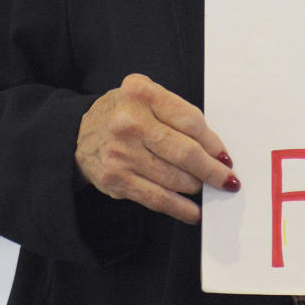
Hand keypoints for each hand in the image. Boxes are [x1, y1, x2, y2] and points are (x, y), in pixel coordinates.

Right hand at [75, 73, 239, 223]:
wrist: (77, 135)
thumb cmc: (124, 115)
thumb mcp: (147, 99)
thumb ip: (177, 115)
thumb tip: (215, 151)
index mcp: (141, 93)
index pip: (190, 120)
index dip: (213, 142)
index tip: (225, 156)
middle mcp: (129, 122)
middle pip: (185, 152)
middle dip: (212, 170)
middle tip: (227, 179)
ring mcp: (121, 152)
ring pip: (174, 178)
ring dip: (196, 187)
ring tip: (206, 188)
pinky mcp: (116, 179)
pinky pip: (158, 199)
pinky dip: (181, 209)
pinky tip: (194, 212)